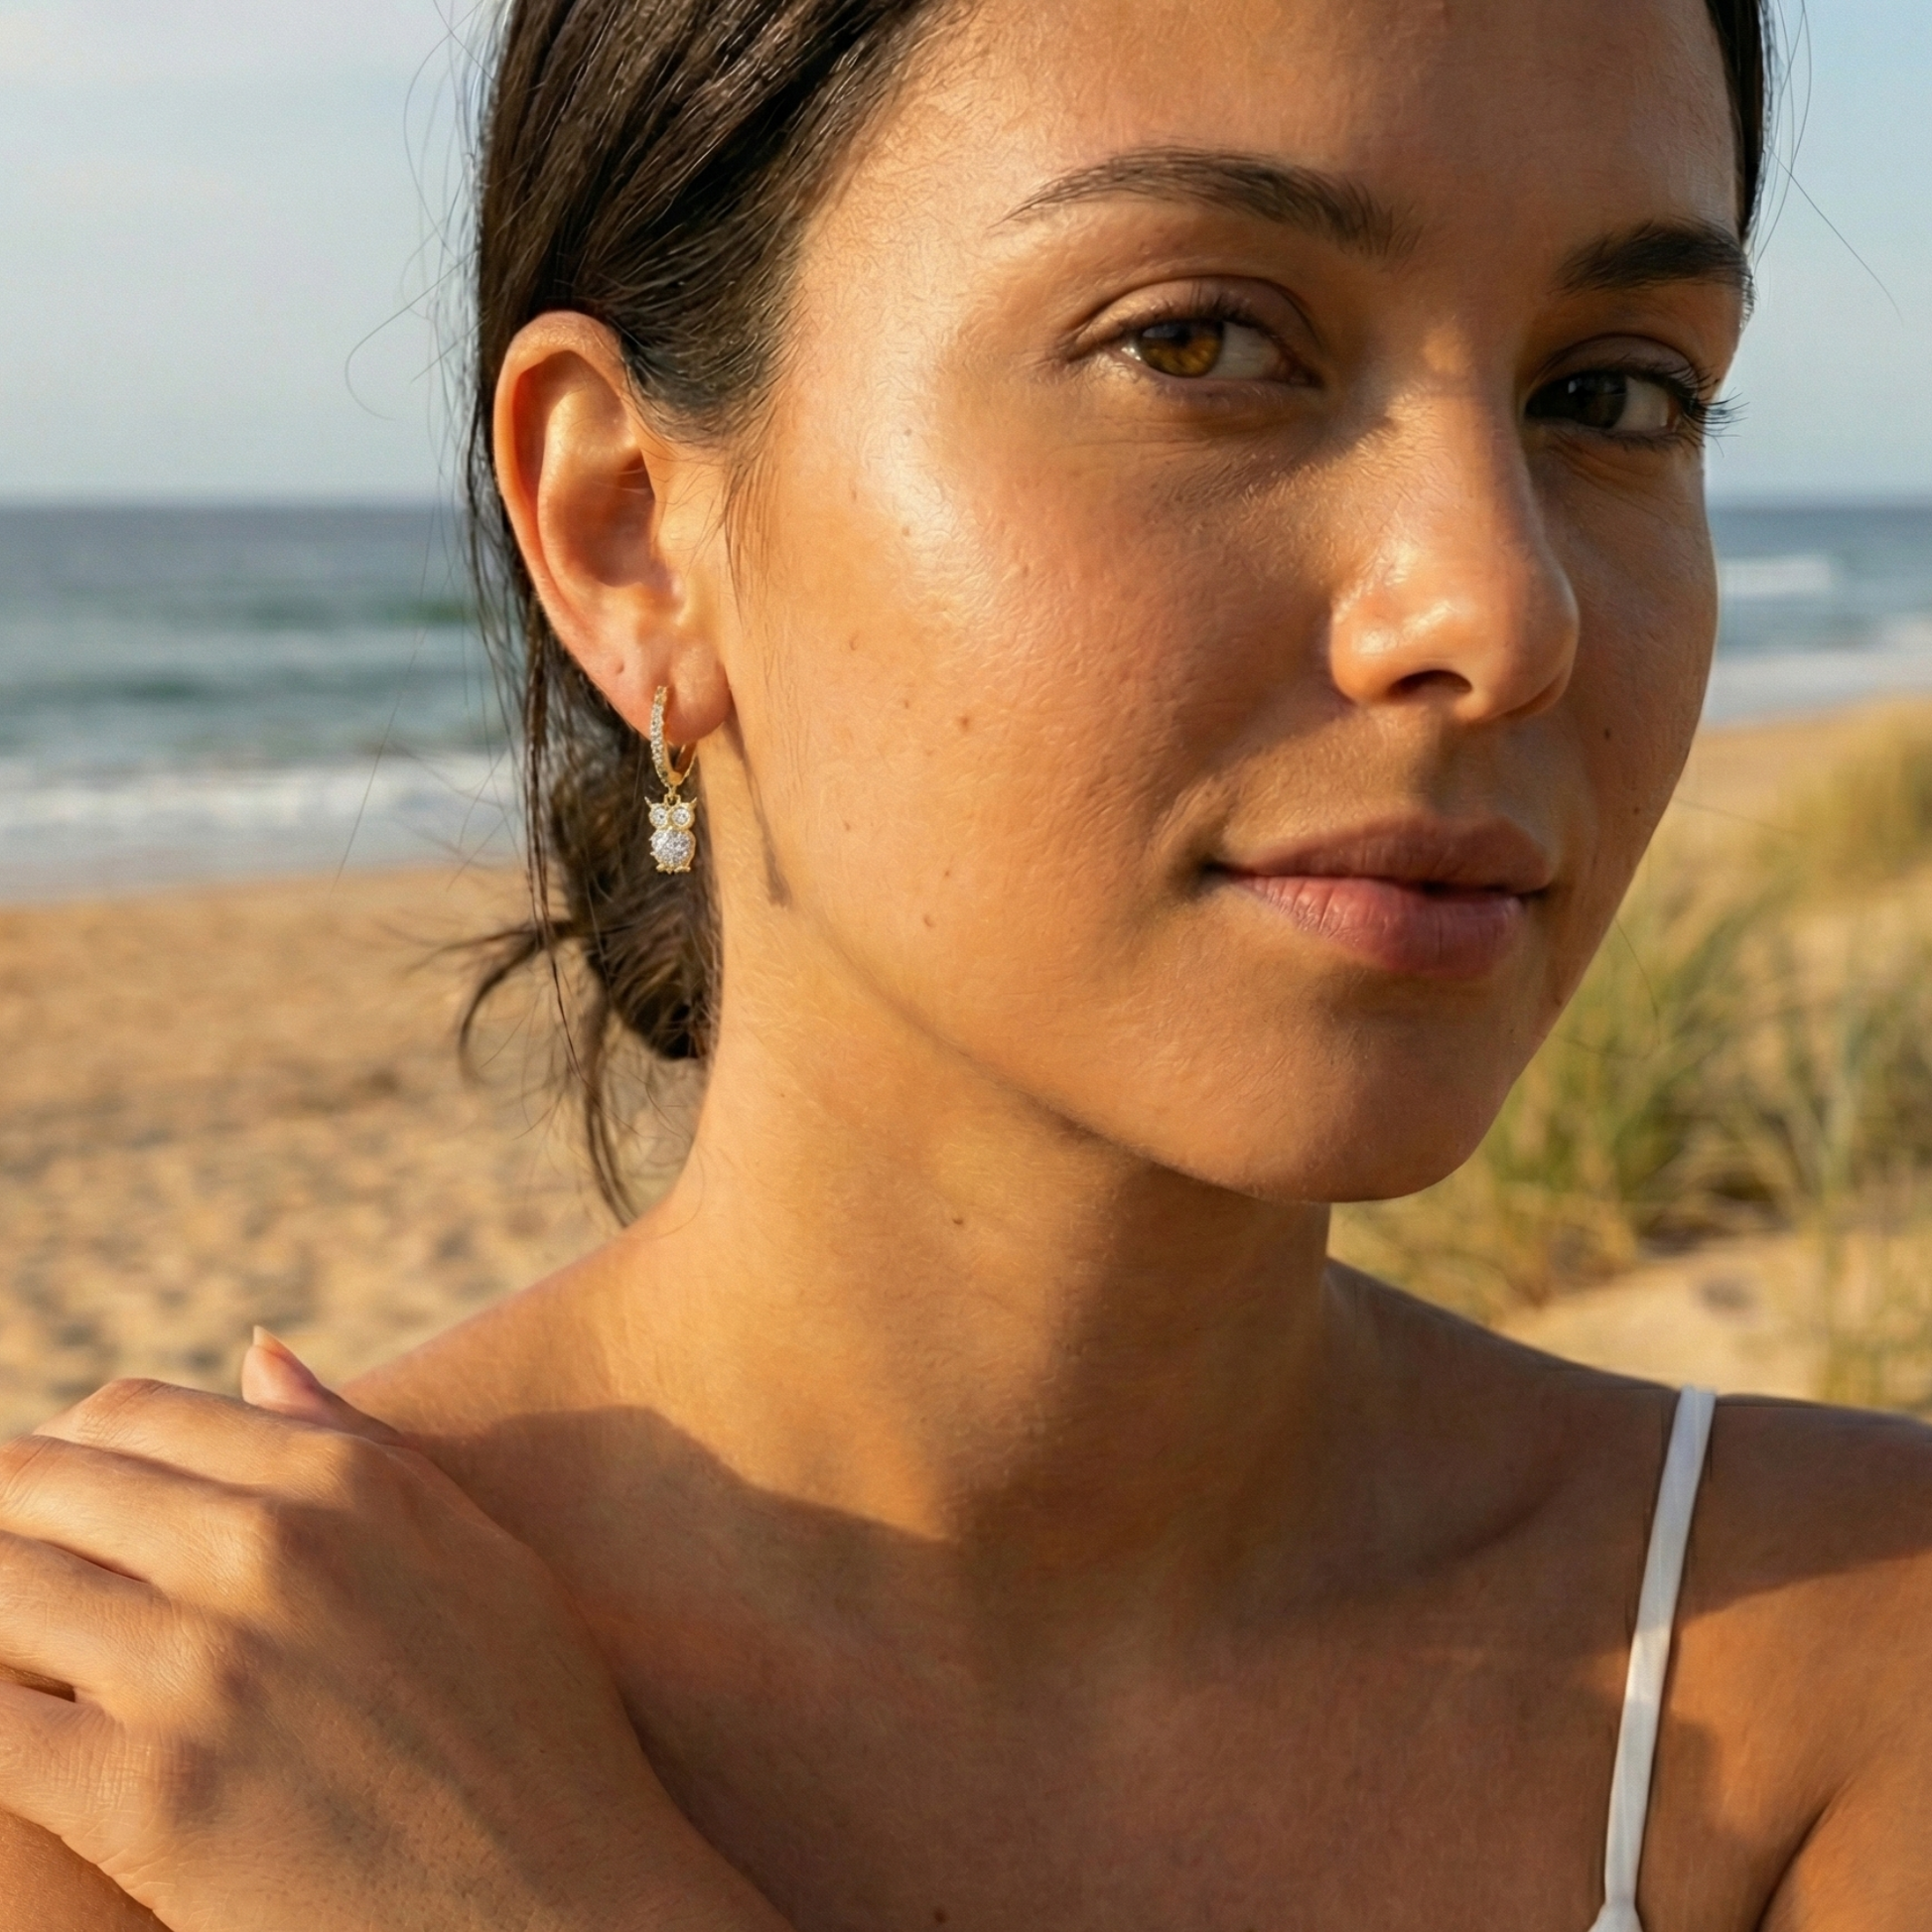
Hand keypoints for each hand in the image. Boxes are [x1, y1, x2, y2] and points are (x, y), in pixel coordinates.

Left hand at [0, 1336, 788, 1931]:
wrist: (567, 1911)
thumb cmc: (534, 1731)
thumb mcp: (474, 1553)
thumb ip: (360, 1445)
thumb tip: (257, 1353)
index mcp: (344, 1480)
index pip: (128, 1415)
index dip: (64, 1457)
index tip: (47, 1513)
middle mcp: (268, 1548)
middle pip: (37, 1486)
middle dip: (1, 1528)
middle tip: (14, 1593)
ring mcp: (202, 1668)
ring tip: (17, 1664)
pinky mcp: (147, 1797)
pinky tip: (18, 1741)